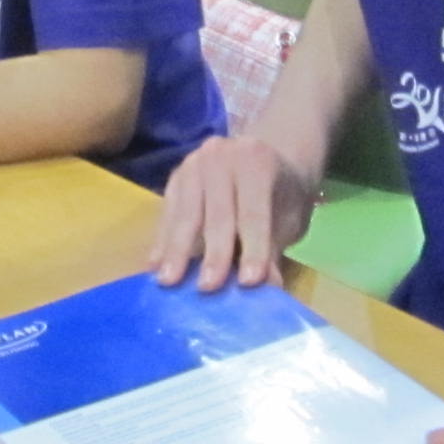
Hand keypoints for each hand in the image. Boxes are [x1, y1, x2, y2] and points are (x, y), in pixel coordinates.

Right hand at [147, 133, 317, 290]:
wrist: (261, 163)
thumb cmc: (279, 196)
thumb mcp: (287, 220)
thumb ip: (274, 250)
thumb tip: (268, 287)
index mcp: (257, 161)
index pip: (254, 212)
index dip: (254, 248)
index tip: (248, 282)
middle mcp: (221, 156)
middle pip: (218, 212)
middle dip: (214, 253)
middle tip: (207, 288)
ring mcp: (193, 165)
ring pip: (186, 213)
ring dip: (177, 250)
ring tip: (169, 281)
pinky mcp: (174, 178)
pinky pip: (167, 213)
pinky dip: (162, 242)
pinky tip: (156, 266)